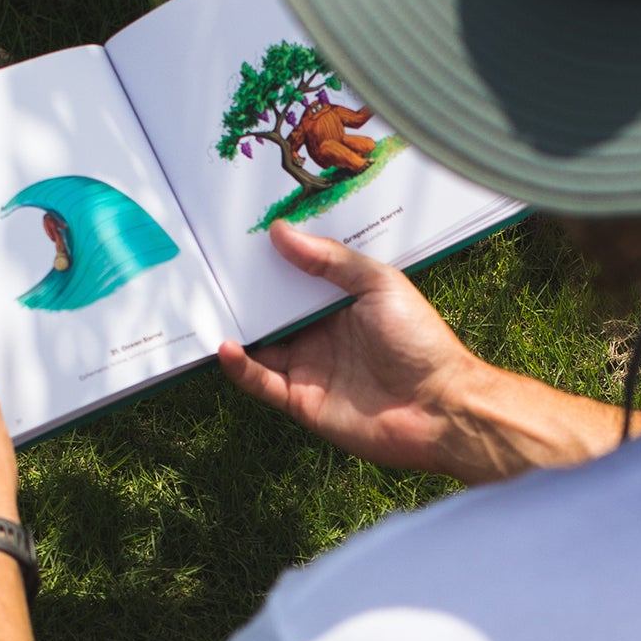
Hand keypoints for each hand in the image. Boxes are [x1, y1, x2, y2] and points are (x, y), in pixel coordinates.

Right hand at [217, 223, 493, 478]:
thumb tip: (281, 232)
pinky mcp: (302, 401)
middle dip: (242, 292)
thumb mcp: (379, 284)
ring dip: (233, 328)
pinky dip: (240, 366)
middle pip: (272, 311)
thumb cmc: (420, 341)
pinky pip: (262, 382)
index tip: (240, 236)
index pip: (297, 278)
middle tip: (206, 268)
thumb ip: (330, 261)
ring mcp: (310, 367)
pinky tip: (225, 346)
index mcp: (342, 302)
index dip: (271, 261)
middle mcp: (322, 333)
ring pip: (260, 345)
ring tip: (200, 305)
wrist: (440, 408)